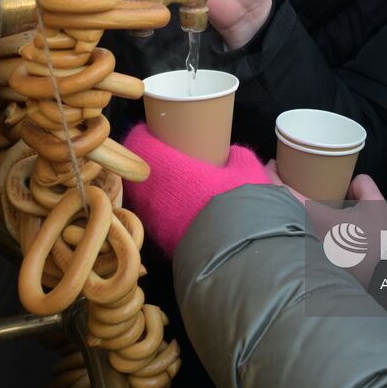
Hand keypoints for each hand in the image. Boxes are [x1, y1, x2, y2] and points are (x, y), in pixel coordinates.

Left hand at [122, 124, 270, 256]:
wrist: (241, 256)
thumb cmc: (241, 204)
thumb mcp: (248, 171)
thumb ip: (237, 157)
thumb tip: (231, 155)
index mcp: (168, 168)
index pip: (139, 142)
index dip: (146, 134)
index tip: (155, 131)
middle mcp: (152, 195)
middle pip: (139, 171)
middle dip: (151, 165)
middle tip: (170, 159)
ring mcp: (154, 224)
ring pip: (146, 199)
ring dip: (157, 191)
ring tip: (178, 188)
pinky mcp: (163, 246)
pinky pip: (158, 222)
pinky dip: (166, 215)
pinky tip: (185, 215)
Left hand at [267, 162, 386, 284]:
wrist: (377, 279)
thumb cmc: (374, 243)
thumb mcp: (375, 207)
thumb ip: (364, 186)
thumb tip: (353, 181)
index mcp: (313, 216)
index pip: (281, 192)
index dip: (272, 175)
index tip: (272, 163)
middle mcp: (302, 234)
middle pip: (278, 208)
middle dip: (275, 191)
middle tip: (281, 177)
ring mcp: (303, 251)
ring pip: (285, 223)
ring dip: (285, 208)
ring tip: (293, 196)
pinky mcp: (309, 263)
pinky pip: (295, 237)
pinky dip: (294, 224)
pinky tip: (306, 220)